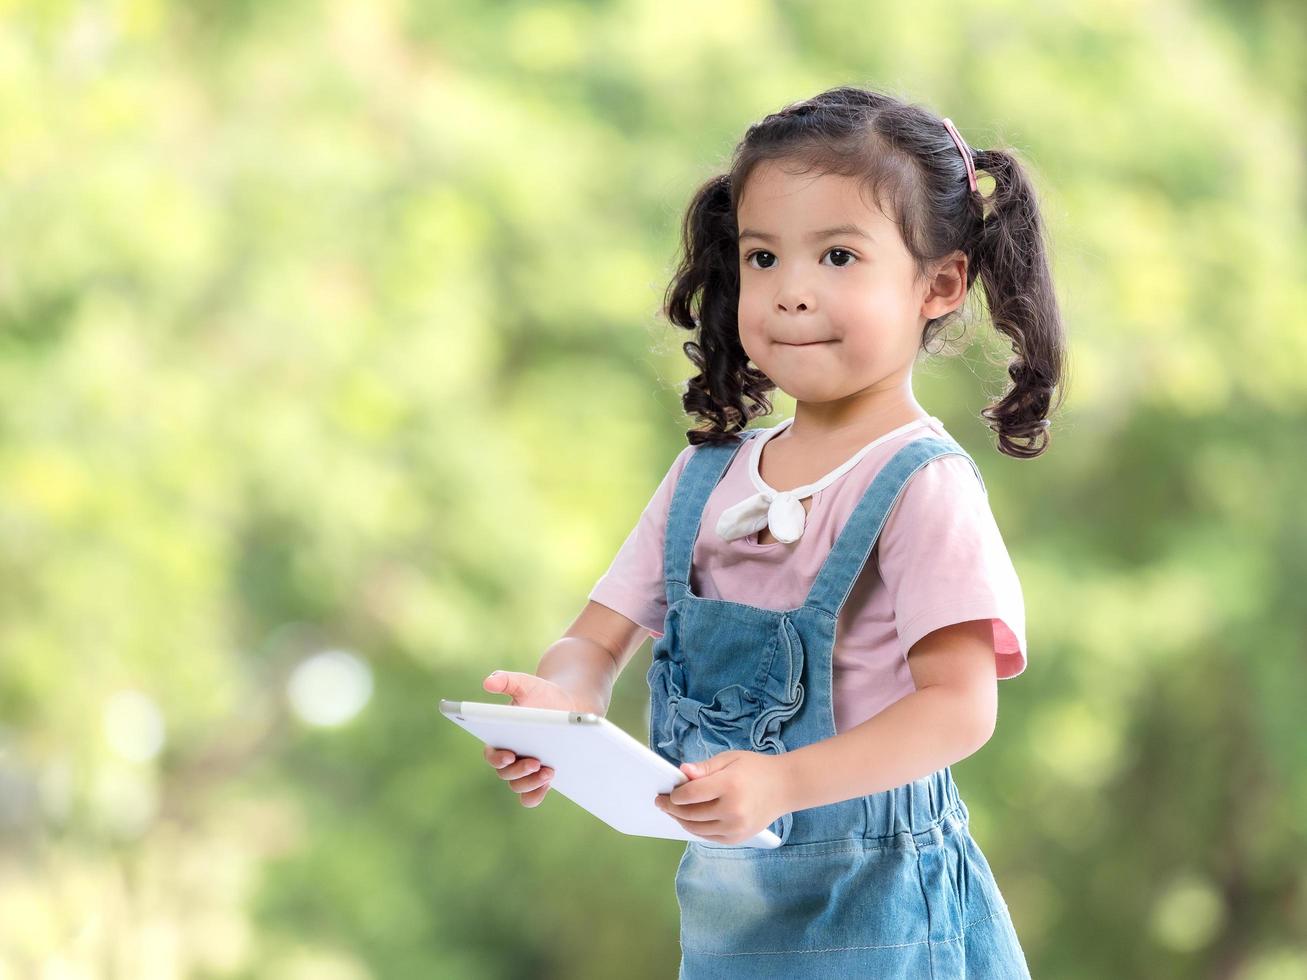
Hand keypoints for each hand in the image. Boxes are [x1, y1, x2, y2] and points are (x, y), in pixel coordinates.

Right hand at [481, 670, 581, 807]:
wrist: (569, 706)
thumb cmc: (542, 695)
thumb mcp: (526, 683)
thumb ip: (506, 680)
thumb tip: (488, 682)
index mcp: (500, 739)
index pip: (491, 755)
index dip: (497, 758)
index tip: (510, 754)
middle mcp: (509, 759)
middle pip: (506, 774)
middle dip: (520, 771)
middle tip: (536, 761)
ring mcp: (524, 771)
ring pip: (519, 787)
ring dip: (531, 782)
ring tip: (549, 770)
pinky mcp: (540, 779)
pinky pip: (532, 796)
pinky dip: (537, 794)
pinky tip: (550, 783)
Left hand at [653, 750, 789, 844]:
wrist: (784, 787)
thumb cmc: (755, 769)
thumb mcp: (730, 759)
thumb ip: (704, 768)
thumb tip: (682, 772)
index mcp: (730, 786)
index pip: (691, 795)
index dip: (674, 795)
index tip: (666, 791)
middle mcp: (732, 810)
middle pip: (691, 814)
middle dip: (672, 808)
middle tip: (661, 802)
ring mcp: (735, 828)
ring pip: (696, 829)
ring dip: (681, 820)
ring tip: (672, 811)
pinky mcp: (737, 839)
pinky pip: (708, 837)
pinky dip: (695, 829)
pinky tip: (689, 819)